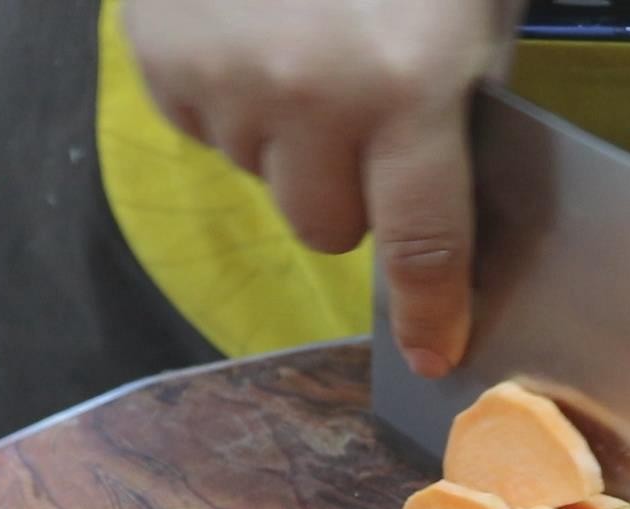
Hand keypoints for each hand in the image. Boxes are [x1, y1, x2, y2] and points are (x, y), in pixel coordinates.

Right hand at [124, 0, 526, 374]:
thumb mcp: (467, 3)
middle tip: (366, 120)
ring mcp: (227, 87)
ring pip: (266, 181)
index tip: (436, 352)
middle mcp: (312, 103)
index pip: (423, 242)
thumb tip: (456, 192)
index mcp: (408, 88)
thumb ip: (462, 94)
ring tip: (302, 48)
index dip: (431, 308)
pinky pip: (209, 132)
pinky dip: (232, 100)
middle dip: (352, 192)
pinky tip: (250, 31)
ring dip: (290, 141)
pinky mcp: (163, 67)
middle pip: (330, 227)